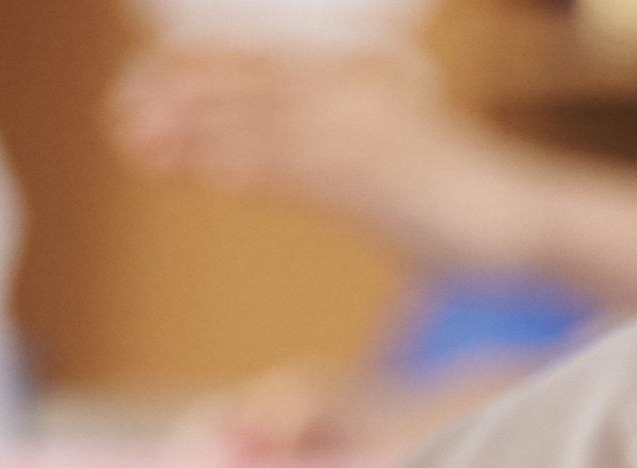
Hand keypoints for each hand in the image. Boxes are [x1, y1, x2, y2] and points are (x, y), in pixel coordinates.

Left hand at [107, 43, 544, 272]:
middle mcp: (359, 98)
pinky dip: (258, 167)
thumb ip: (287, 165)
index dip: (193, 79)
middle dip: (183, 98)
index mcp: (354, 89)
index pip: (258, 74)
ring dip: (204, 127)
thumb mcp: (350, 179)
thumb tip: (217, 163)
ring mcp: (372, 134)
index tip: (130, 94)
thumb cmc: (438, 206)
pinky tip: (211, 173)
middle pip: (254, 89)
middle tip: (116, 110)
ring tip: (140, 136)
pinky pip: (311, 169)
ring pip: (270, 122)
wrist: (520, 224)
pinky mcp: (386, 176)